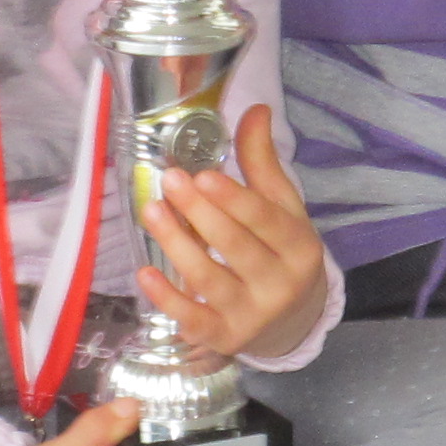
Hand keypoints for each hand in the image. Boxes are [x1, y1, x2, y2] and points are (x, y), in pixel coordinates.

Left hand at [139, 106, 333, 365]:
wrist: (292, 321)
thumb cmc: (280, 253)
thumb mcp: (282, 209)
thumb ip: (263, 163)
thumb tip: (255, 108)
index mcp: (300, 246)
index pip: (266, 220)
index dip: (234, 199)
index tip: (203, 174)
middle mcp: (280, 284)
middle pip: (235, 246)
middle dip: (200, 213)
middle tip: (170, 181)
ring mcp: (251, 315)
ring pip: (209, 278)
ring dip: (176, 244)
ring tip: (152, 211)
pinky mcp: (222, 337)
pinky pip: (192, 318)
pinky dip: (168, 297)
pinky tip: (145, 272)